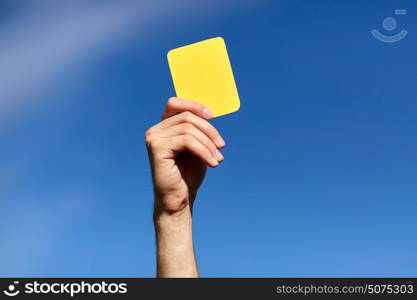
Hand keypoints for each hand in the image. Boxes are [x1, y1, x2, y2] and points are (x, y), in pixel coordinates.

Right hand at [145, 97, 224, 216]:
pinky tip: (212, 163)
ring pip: (188, 128)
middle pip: (186, 116)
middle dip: (209, 130)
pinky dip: (204, 150)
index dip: (195, 105)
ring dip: (208, 143)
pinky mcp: (156, 148)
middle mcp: (155, 130)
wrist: (179, 199)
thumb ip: (198, 129)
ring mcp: (154, 138)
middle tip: (221, 146)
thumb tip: (210, 112)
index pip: (176, 103)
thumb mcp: (197, 147)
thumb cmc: (188, 174)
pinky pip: (186, 140)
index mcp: (163, 127)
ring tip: (217, 158)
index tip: (213, 116)